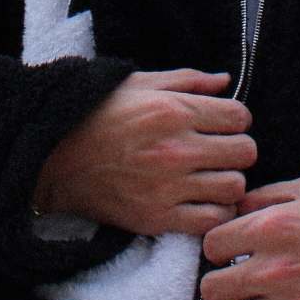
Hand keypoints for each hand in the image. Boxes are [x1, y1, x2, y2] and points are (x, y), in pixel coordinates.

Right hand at [34, 69, 255, 238]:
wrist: (54, 158)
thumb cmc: (98, 114)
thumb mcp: (140, 83)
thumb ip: (188, 79)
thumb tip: (226, 81)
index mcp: (173, 110)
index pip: (240, 117)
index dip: (235, 119)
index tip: (222, 123)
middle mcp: (175, 149)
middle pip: (245, 152)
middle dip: (237, 148)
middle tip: (219, 150)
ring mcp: (168, 187)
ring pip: (234, 187)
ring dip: (228, 181)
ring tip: (211, 176)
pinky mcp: (157, 218)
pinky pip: (212, 220)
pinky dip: (215, 211)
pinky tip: (202, 200)